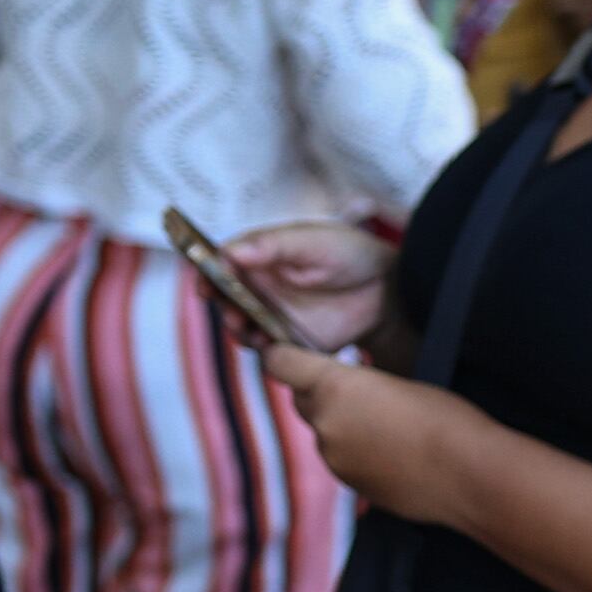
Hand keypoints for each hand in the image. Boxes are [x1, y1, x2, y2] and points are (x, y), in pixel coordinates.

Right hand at [218, 220, 390, 354]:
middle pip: (223, 296)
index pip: (221, 261)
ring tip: (249, 328)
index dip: (207, 269)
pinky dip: (262, 349)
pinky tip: (269, 344)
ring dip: (238, 327)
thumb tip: (229, 251)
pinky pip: (265, 349)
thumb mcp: (310, 241)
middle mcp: (259, 285)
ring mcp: (271, 313)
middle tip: (231, 309)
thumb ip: (271, 246)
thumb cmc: (348, 253)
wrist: (387, 289)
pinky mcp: (288, 340)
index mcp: (259, 255)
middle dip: (220, 303)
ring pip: (239, 325)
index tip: (204, 280)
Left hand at [255, 333, 487, 520]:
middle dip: (319, 394)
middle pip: (302, 401)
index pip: (281, 364)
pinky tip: (393, 454)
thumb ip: (358, 384)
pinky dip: (358, 454)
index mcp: (334, 387)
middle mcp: (324, 424)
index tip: (284, 353)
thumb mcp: (397, 381)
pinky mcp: (350, 485)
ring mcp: (334, 460)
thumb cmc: (444, 416)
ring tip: (387, 428)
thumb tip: (346, 390)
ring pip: (325, 434)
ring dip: (342, 427)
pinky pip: (343, 461)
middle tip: (356, 391)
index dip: (282, 357)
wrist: (468, 474)